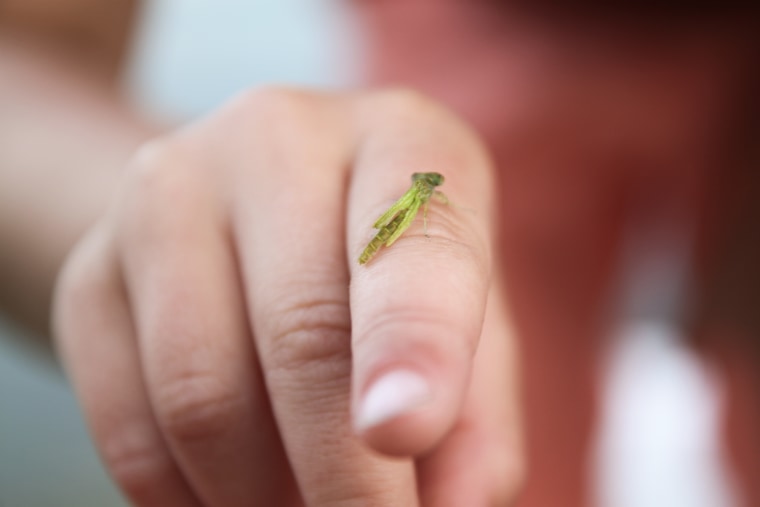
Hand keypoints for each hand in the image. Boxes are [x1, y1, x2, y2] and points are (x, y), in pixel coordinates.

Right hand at [53, 88, 522, 505]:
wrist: (248, 216)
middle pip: (301, 331)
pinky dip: (193, 496)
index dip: (412, 342)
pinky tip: (242, 496)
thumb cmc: (388, 276)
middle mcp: (276, 142)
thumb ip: (476, 409)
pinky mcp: (94, 271)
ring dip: (263, 497)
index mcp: (396, 138)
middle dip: (345, 477)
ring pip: (204, 394)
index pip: (411, 234)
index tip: (404, 434)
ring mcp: (168, 197)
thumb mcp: (464, 317)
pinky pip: (131, 424)